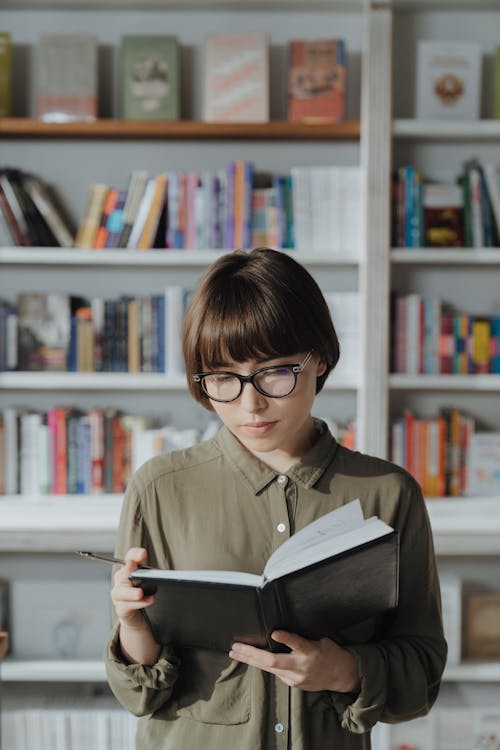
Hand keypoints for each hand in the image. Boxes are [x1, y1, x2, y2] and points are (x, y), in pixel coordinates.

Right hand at [110, 547, 154, 631]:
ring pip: (120, 592)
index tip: (143, 554)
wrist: (137, 614)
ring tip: (140, 593)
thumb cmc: (145, 592)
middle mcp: (121, 580)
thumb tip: (169, 576)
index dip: (135, 554)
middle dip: (128, 570)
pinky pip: (126, 606)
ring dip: (130, 592)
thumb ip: (155, 575)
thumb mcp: (150, 580)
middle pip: (122, 573)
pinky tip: (147, 602)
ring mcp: (119, 594)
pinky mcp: (121, 608)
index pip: (130, 556)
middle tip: (133, 566)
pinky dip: (137, 604)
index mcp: (129, 569)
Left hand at [229, 631, 360, 693]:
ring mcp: (296, 678)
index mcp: (311, 651)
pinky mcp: (294, 684)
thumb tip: (281, 630)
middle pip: (273, 662)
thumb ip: (302, 637)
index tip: (274, 633)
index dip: (286, 639)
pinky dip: (262, 665)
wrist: (341, 676)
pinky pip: (275, 673)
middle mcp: (302, 666)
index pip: (297, 644)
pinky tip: (250, 659)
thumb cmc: (330, 653)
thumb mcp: (321, 639)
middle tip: (236, 647)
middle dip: (252, 654)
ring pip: (269, 669)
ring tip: (235, 653)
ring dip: (251, 660)